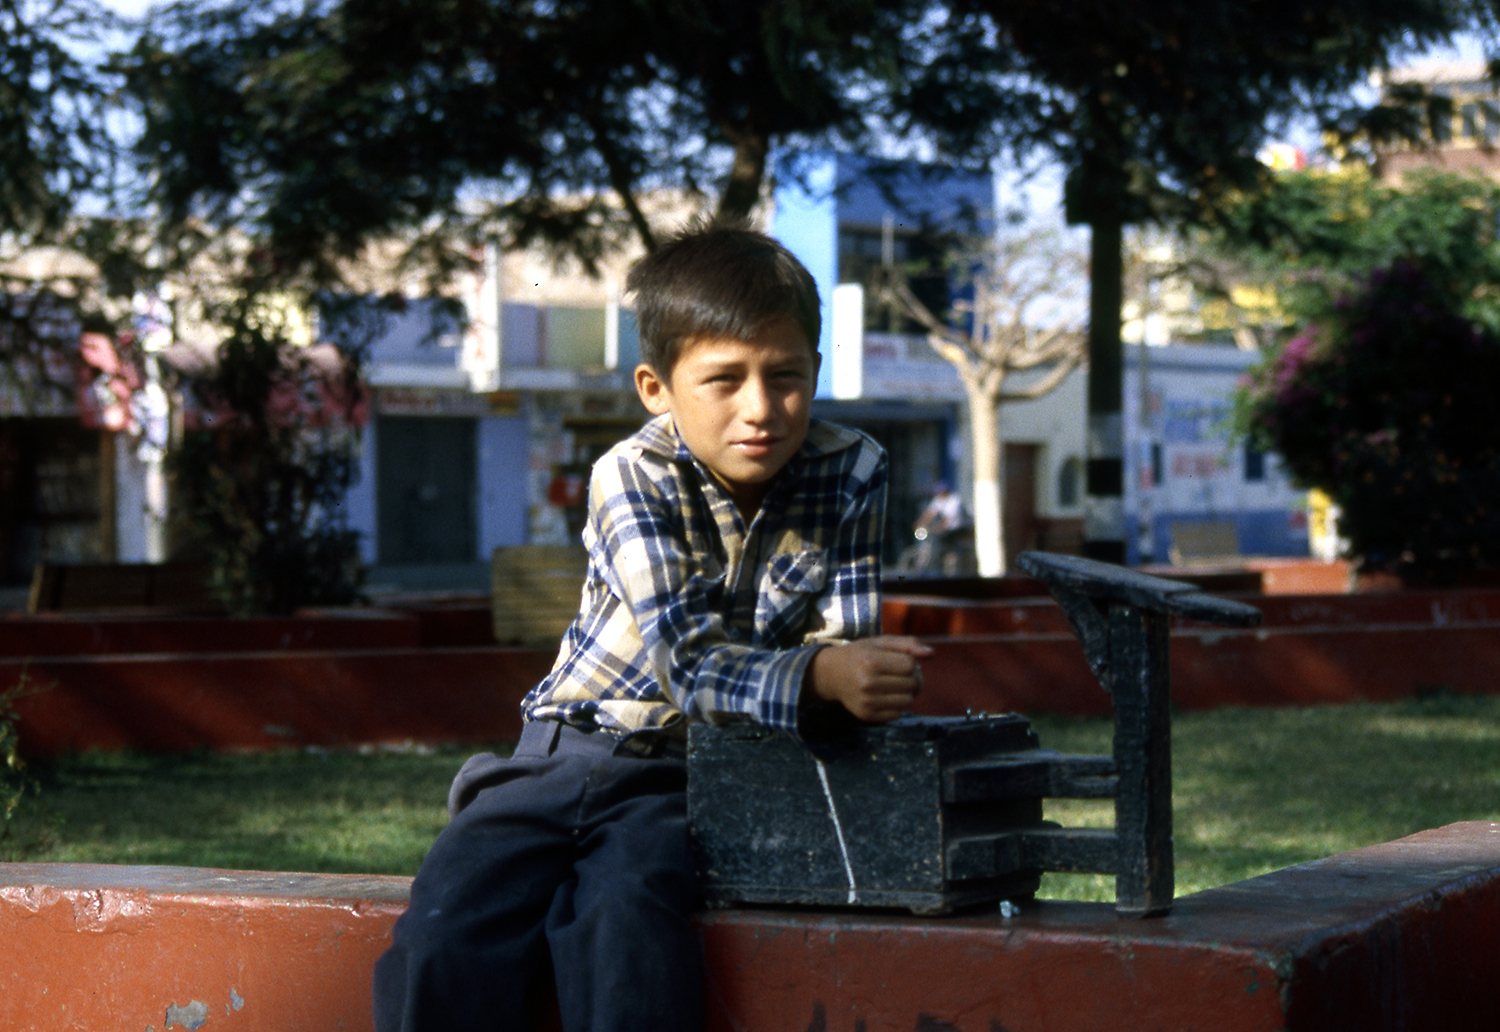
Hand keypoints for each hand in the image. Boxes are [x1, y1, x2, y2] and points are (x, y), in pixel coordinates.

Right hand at [806, 636, 932, 722]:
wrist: (831, 674)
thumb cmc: (860, 654)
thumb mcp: (880, 642)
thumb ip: (908, 644)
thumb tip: (932, 653)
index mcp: (871, 661)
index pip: (910, 666)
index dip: (912, 663)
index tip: (902, 661)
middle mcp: (868, 683)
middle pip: (912, 684)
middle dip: (913, 678)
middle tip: (900, 674)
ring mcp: (867, 702)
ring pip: (908, 701)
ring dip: (907, 693)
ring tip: (894, 685)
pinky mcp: (867, 715)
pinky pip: (898, 714)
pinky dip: (897, 705)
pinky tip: (885, 696)